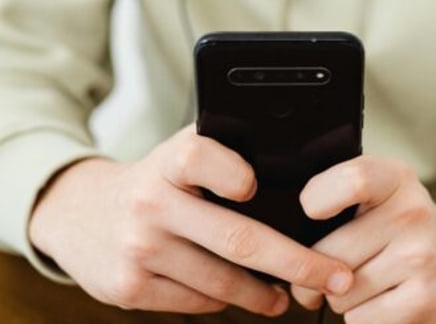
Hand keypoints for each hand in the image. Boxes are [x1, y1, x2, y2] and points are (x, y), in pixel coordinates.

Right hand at [28, 126, 352, 314]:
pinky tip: (244, 295)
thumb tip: (300, 163)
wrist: (79, 215)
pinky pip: (198, 301)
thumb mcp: (180, 155)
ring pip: (222, 281)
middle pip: (237, 238)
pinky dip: (227, 300)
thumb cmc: (157, 181)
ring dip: (266, 293)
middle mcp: (151, 203)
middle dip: (297, 263)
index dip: (233, 172)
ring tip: (293, 293)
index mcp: (168, 162)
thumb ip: (227, 152)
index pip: (199, 157)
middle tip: (337, 276)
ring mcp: (138, 250)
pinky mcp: (129, 289)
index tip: (256, 186)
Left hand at [290, 156, 435, 323]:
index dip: (318, 198)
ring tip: (369, 284)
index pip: (352, 180)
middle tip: (330, 270)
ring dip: (342, 298)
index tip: (312, 213)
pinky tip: (384, 303)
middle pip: (329, 252)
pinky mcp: (423, 302)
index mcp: (397, 179)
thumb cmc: (405, 231)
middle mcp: (413, 213)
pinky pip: (359, 320)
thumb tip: (284, 239)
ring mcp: (421, 258)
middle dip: (317, 273)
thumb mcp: (385, 195)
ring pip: (340, 293)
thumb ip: (341, 195)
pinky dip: (362, 318)